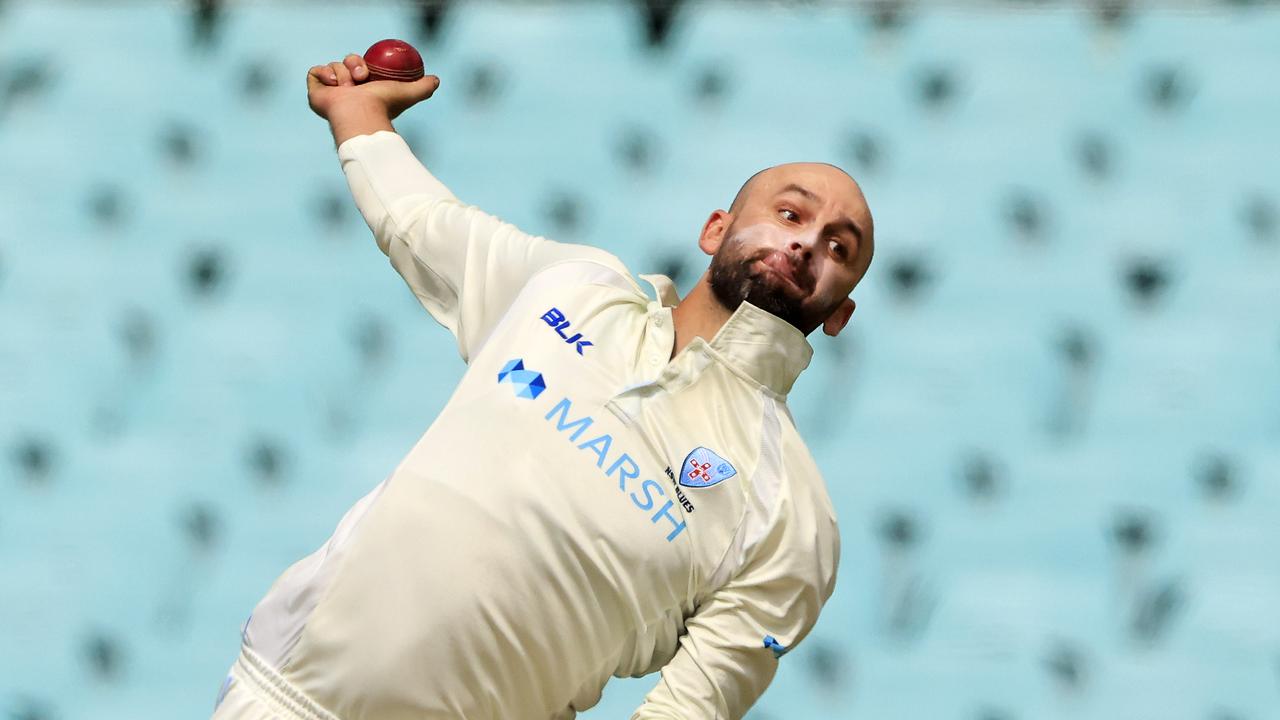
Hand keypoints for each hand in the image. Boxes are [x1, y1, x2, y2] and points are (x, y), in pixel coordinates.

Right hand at [306, 53, 440, 121]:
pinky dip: (326, 74)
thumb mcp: (408, 93)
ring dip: (342, 73)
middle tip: (360, 77)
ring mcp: (328, 92)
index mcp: (362, 89)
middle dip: (353, 64)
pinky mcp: (314, 92)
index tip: (368, 68)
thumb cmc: (384, 105)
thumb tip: (436, 80)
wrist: (360, 114)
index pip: (359, 66)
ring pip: (332, 65)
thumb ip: (422, 87)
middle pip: (345, 62)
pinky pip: (315, 71)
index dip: (362, 63)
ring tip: (348, 88)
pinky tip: (335, 85)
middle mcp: (344, 91)